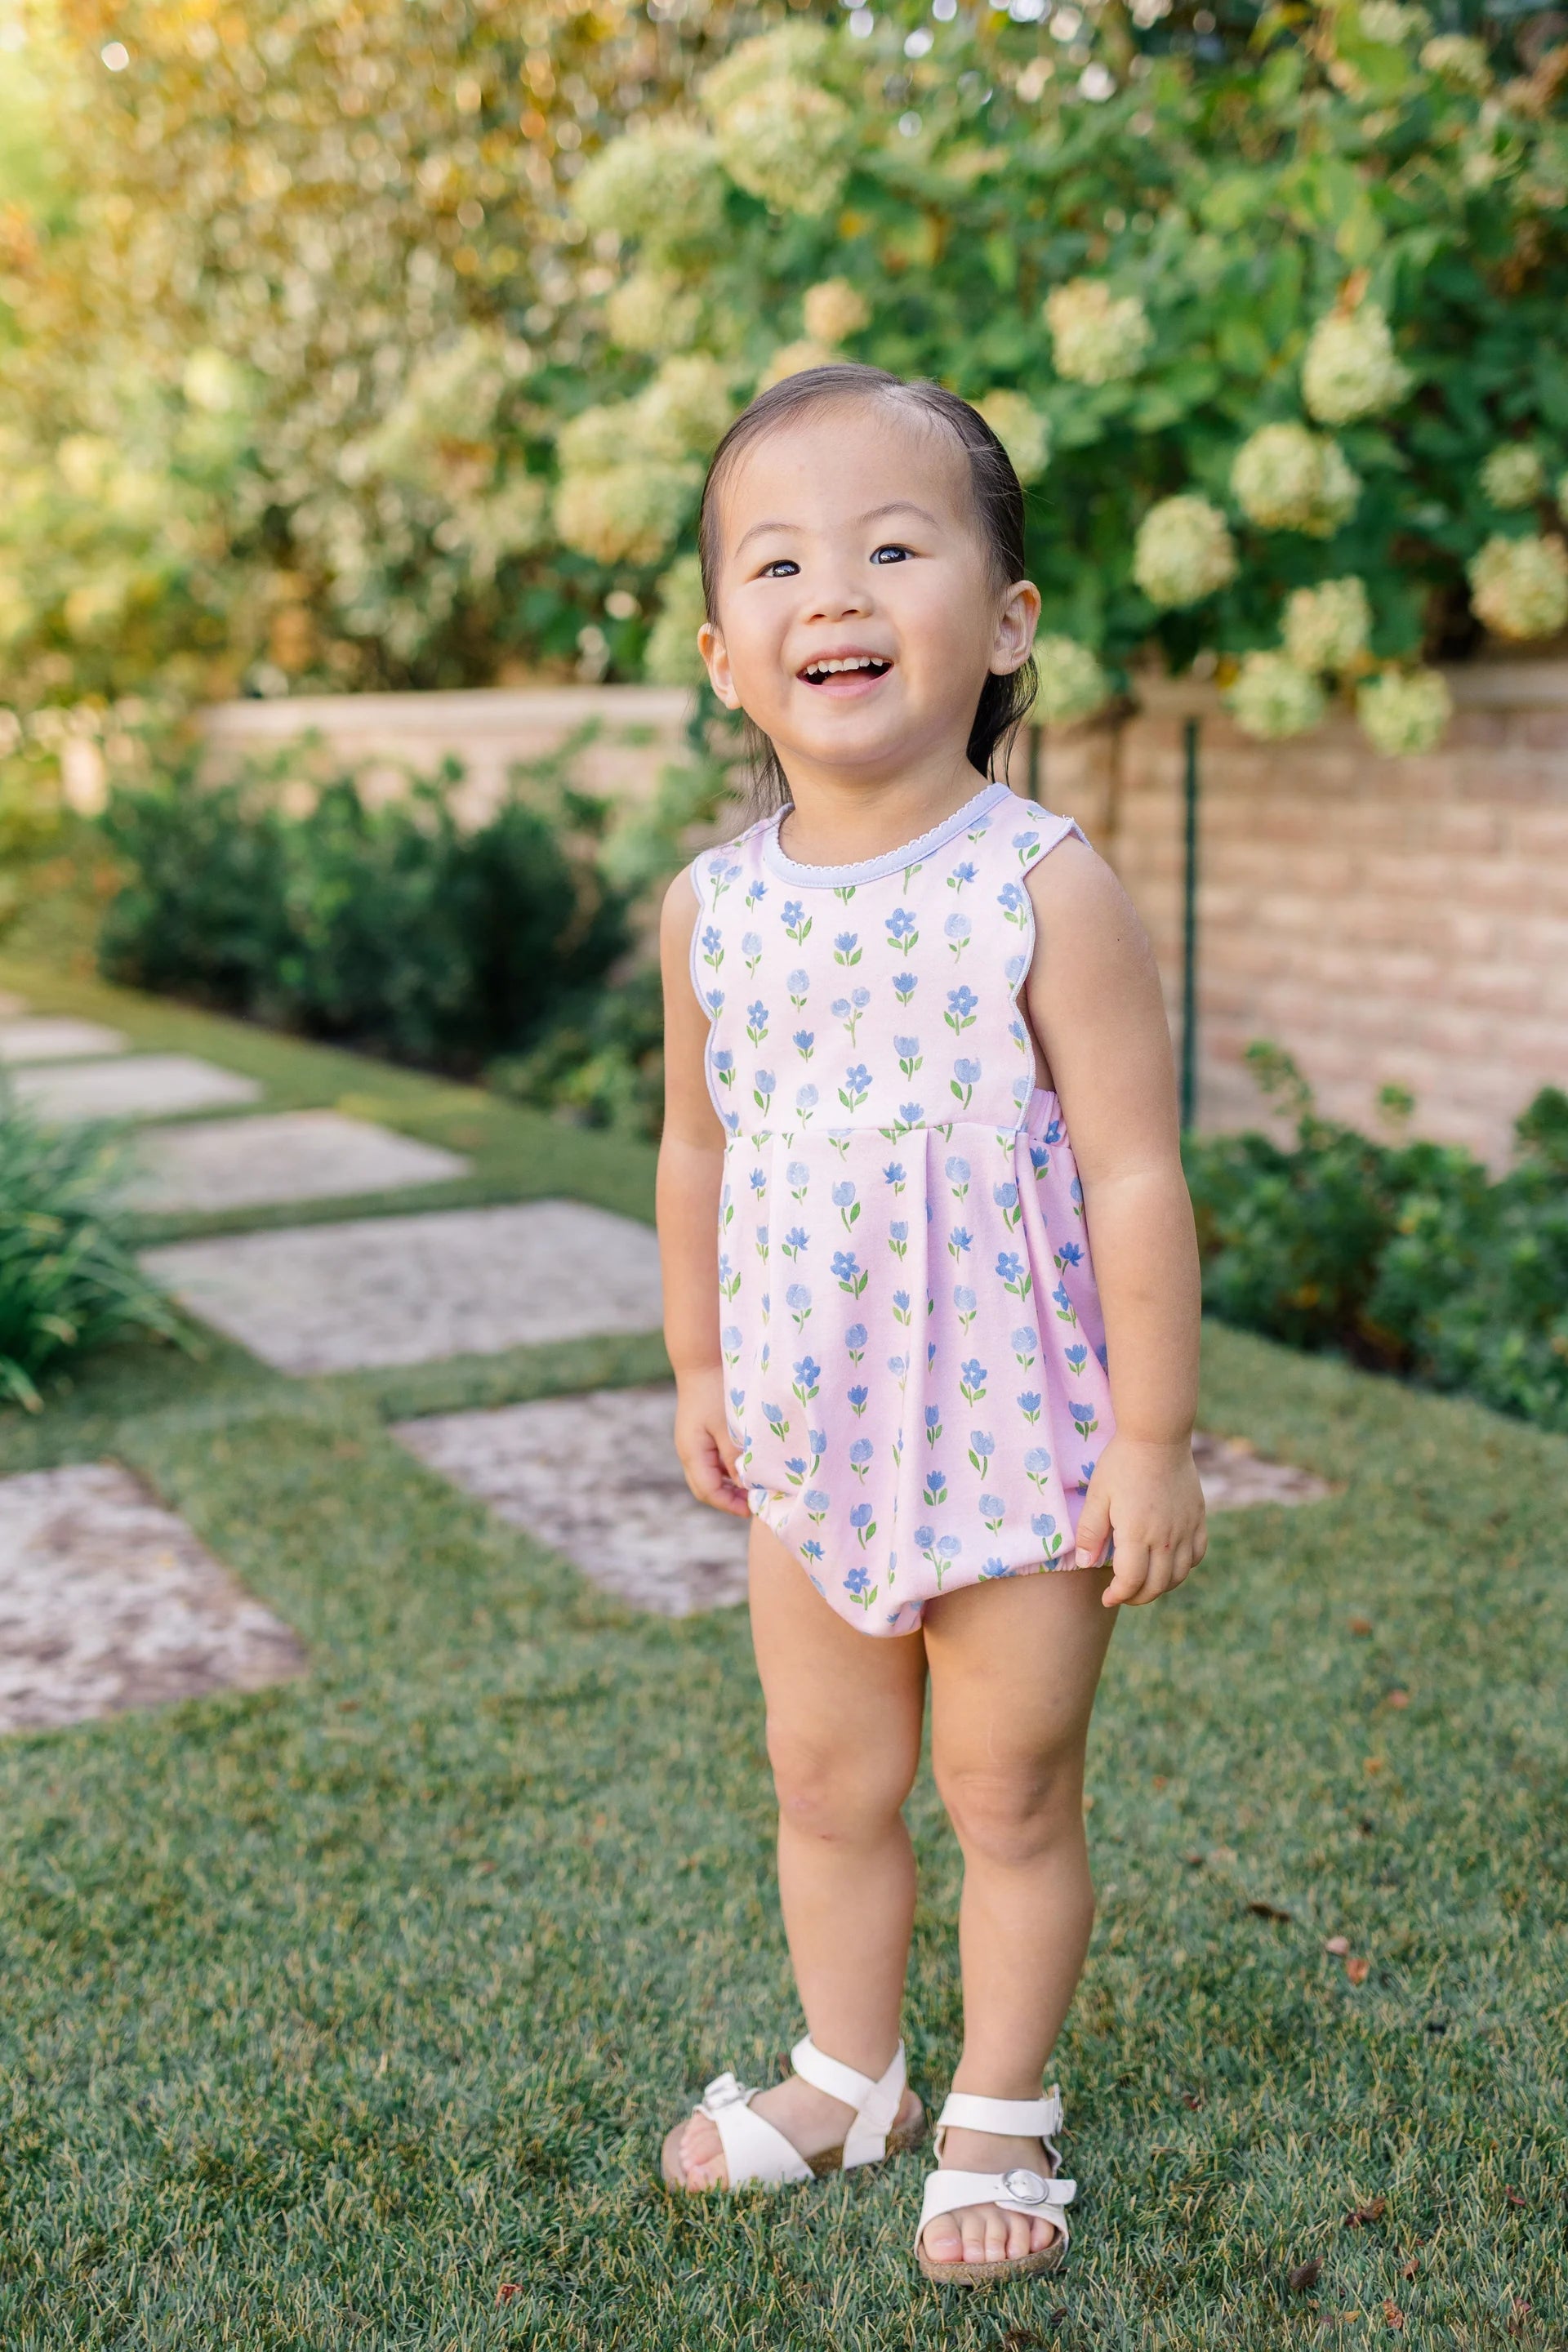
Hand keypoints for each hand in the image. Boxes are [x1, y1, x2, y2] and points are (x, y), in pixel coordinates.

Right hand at [673, 1366, 750, 1517]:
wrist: (702, 1361)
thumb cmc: (717, 1391)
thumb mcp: (729, 1427)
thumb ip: (736, 1458)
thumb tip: (746, 1486)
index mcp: (692, 1452)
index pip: (708, 1492)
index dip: (730, 1505)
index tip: (754, 1510)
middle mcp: (688, 1451)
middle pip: (706, 1488)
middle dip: (729, 1500)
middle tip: (756, 1504)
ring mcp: (692, 1443)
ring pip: (709, 1476)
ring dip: (730, 1486)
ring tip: (755, 1488)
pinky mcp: (699, 1435)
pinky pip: (712, 1462)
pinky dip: (728, 1471)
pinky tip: (747, 1467)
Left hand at [1073, 1433, 1206, 1607]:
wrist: (1157, 1436)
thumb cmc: (1121, 1463)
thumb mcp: (1097, 1495)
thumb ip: (1090, 1532)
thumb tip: (1085, 1563)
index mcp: (1137, 1533)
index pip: (1131, 1581)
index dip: (1118, 1595)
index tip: (1107, 1597)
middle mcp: (1165, 1536)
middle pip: (1157, 1584)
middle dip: (1137, 1597)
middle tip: (1122, 1595)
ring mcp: (1185, 1528)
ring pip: (1180, 1574)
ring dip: (1161, 1586)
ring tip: (1144, 1584)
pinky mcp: (1198, 1518)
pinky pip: (1197, 1554)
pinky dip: (1184, 1567)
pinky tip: (1170, 1564)